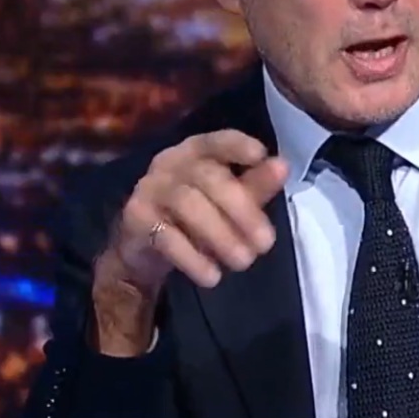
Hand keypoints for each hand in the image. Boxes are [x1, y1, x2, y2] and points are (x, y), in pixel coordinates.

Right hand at [104, 129, 289, 293]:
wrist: (144, 248)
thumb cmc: (196, 216)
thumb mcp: (230, 200)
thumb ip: (255, 184)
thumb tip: (283, 166)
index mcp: (195, 151)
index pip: (216, 141)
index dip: (237, 145)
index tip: (260, 155)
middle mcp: (169, 163)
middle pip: (208, 177)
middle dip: (242, 210)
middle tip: (266, 244)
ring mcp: (149, 189)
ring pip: (188, 204)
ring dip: (221, 235)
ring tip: (244, 262)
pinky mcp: (135, 219)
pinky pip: (166, 236)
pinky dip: (193, 258)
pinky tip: (213, 277)